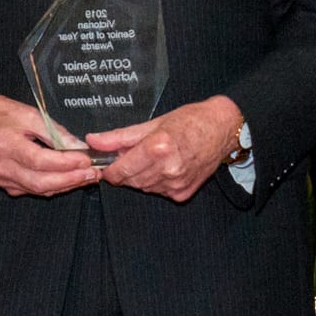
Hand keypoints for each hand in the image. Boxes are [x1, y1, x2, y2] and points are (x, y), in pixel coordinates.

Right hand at [0, 94, 99, 196]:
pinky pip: (35, 190)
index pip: (39, 160)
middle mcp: (3, 166)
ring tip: (87, 177)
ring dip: (66, 185)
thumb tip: (78, 146)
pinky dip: (54, 186)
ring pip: (40, 189)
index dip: (65, 163)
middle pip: (41, 181)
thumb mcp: (29, 114)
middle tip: (92, 173)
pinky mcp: (8, 185)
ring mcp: (4, 179)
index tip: (85, 159)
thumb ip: (54, 131)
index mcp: (5, 144)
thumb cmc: (1, 115)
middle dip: (70, 179)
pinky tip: (69, 179)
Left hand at [91, 97, 243, 201]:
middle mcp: (167, 169)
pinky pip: (158, 191)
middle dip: (125, 170)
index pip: (120, 170)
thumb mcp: (152, 124)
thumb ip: (119, 136)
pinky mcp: (182, 194)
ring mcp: (176, 184)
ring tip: (152, 158)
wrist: (221, 129)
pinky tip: (165, 167)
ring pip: (143, 187)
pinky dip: (155, 182)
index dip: (109, 169)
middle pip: (130, 180)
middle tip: (132, 155)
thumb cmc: (190, 121)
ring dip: (140, 176)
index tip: (107, 164)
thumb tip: (94, 141)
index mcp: (157, 148)